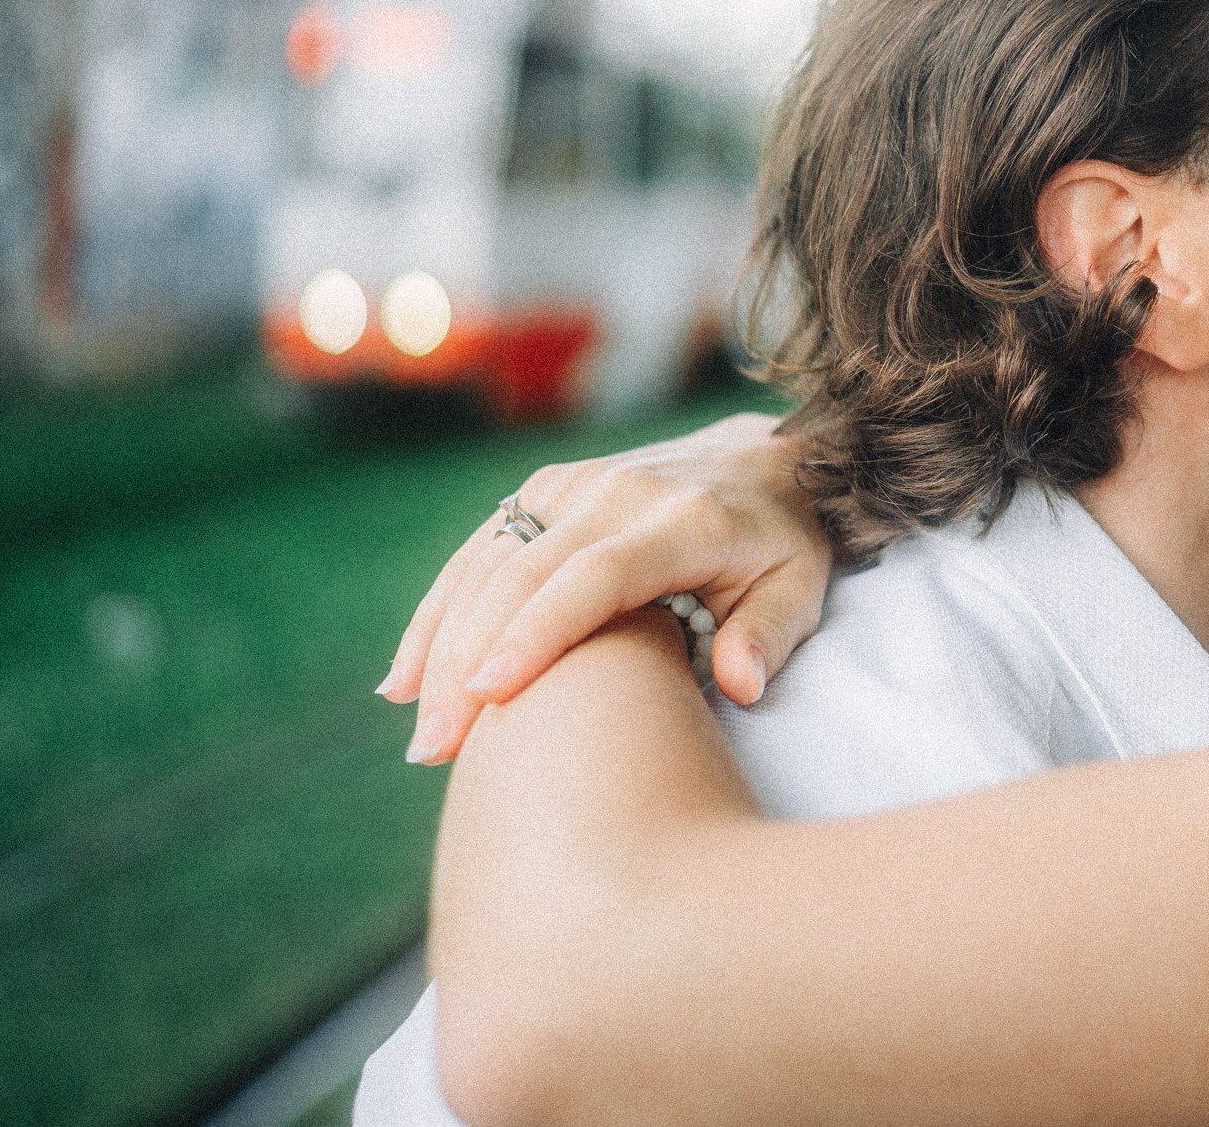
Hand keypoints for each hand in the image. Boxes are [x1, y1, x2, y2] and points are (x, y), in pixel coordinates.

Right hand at [382, 411, 832, 763]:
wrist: (766, 459)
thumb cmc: (785, 544)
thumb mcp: (802, 587)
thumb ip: (769, 634)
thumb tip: (738, 686)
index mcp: (685, 519)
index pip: (597, 574)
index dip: (540, 631)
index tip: (491, 693)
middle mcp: (620, 492)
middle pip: (525, 575)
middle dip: (471, 661)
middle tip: (436, 748)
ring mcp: (575, 485)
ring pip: (488, 564)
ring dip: (442, 645)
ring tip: (420, 733)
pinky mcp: (546, 491)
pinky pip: (479, 551)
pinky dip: (440, 612)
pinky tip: (406, 679)